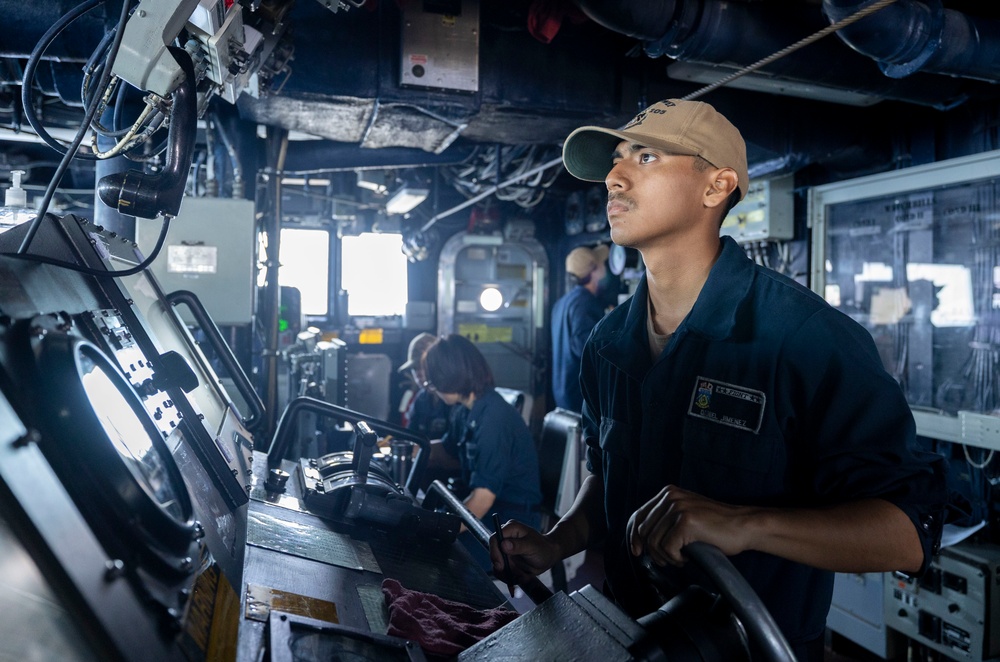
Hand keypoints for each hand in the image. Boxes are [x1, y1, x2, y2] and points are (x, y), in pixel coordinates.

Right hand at [490, 519, 559, 584]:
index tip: (500, 565)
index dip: (494, 552)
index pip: (494, 539)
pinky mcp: (507, 561)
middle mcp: (505, 539)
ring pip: (498, 566)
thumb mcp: (533, 546)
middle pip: (494, 554)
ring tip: (524, 575)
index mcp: (511, 529)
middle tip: (514, 574)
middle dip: (503, 567)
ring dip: (510, 574)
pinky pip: (503, 572)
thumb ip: (518, 545)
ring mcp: (505, 551)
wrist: (549, 556)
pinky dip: (512, 577)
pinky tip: (524, 576)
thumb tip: (503, 545)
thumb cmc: (543, 548)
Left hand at [627, 485, 750, 566]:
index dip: (634, 536)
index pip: (639, 515)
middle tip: (668, 560)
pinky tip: (687, 557)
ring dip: (666, 557)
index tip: (637, 551)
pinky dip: (675, 558)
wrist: (743, 526)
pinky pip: (667, 548)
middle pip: (644, 531)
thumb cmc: (716, 526)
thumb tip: (641, 539)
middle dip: (652, 551)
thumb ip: (665, 519)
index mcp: (667, 493)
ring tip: (680, 558)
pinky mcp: (685, 522)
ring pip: (654, 542)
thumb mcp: (686, 514)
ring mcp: (677, 508)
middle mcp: (670, 497)